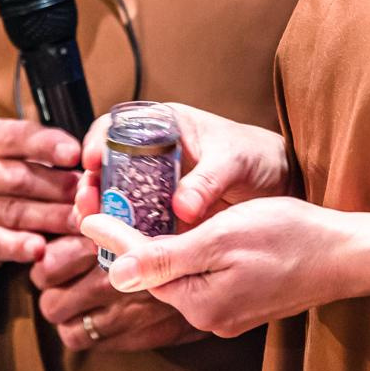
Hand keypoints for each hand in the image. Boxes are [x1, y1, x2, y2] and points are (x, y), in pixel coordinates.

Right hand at [0, 119, 80, 277]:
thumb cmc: (4, 182)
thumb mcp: (20, 157)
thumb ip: (48, 156)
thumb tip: (88, 169)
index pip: (17, 136)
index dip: (48, 145)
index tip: (75, 155)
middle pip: (20, 178)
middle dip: (60, 189)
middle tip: (89, 199)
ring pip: (14, 211)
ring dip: (51, 219)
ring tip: (79, 223)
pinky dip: (18, 246)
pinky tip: (39, 249)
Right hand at [75, 103, 290, 227]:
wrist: (280, 182)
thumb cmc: (258, 155)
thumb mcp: (234, 161)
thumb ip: (208, 181)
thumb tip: (181, 207)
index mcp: (165, 125)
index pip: (118, 124)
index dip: (97, 140)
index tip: (90, 161)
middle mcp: (154, 154)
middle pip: (108, 165)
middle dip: (92, 184)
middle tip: (88, 205)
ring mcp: (158, 185)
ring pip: (118, 196)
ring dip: (104, 212)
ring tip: (97, 228)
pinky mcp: (166, 213)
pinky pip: (139, 221)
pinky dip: (128, 233)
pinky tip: (122, 246)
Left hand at [77, 197, 369, 337]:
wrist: (344, 252)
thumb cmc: (291, 236)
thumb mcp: (221, 237)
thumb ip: (166, 257)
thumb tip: (116, 271)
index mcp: (200, 304)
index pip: (142, 269)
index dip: (114, 236)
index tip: (88, 212)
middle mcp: (210, 316)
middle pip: (158, 275)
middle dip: (134, 241)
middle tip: (109, 205)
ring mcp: (228, 312)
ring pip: (180, 275)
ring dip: (162, 246)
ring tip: (139, 212)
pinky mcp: (243, 302)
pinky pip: (203, 277)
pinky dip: (190, 254)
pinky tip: (187, 230)